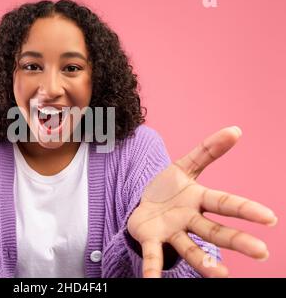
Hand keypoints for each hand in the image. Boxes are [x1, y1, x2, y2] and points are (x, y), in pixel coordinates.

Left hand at [127, 126, 277, 277]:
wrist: (143, 204)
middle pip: (214, 230)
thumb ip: (208, 150)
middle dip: (236, 241)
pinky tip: (152, 283)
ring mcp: (171, 232)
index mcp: (199, 199)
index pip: (225, 203)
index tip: (270, 217)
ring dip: (205, 261)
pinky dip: (154, 270)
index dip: (245, 209)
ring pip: (190, 247)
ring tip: (222, 275)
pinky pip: (154, 256)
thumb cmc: (169, 189)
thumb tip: (235, 130)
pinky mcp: (151, 239)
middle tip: (261, 253)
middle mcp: (189, 220)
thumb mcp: (184, 166)